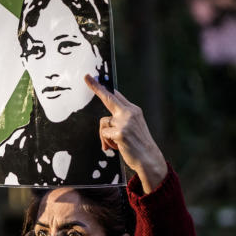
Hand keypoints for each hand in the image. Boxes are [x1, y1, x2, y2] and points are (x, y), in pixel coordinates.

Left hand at [85, 74, 166, 192]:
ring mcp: (125, 121)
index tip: (93, 78)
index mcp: (133, 110)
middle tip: (86, 77)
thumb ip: (120, 119)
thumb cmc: (137, 145)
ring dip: (104, 136)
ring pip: (103, 123)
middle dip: (97, 87)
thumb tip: (105, 119)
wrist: (149, 159)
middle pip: (108, 98)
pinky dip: (107, 143)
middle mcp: (130, 112)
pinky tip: (117, 147)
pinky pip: (104, 134)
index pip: (116, 95)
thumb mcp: (131, 127)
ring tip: (116, 144)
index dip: (104, 87)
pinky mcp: (121, 132)